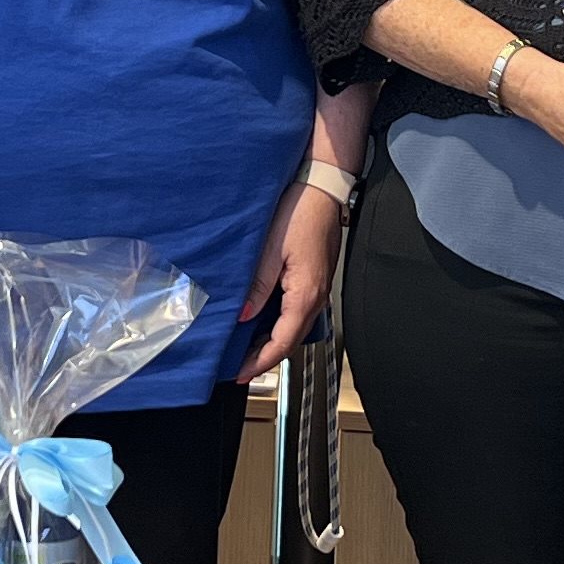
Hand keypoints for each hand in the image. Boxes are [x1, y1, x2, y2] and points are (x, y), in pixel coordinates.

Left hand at [238, 176, 347, 383]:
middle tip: (240, 368)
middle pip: (291, 341)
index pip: (282, 342)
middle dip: (265, 358)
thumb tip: (242, 315)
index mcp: (305, 294)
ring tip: (247, 350)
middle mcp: (316, 297)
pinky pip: (298, 313)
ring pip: (295, 329)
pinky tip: (262, 322)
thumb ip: (257, 287)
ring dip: (273, 343)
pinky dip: (280, 326)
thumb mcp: (270, 250)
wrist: (323, 189)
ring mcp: (318, 290)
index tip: (242, 373)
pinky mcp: (315, 281)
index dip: (261, 362)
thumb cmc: (300, 212)